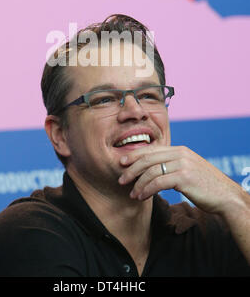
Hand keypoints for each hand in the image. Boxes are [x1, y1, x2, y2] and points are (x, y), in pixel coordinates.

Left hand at [118, 145, 243, 214]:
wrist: (226, 196)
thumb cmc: (205, 186)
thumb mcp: (188, 169)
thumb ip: (173, 165)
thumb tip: (153, 169)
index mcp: (180, 150)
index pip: (151, 149)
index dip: (134, 155)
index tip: (122, 163)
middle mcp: (180, 154)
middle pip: (148, 158)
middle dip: (131, 169)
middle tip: (121, 180)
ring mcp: (183, 164)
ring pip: (151, 171)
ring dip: (138, 184)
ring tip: (132, 194)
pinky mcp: (184, 177)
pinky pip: (158, 182)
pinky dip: (147, 190)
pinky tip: (142, 197)